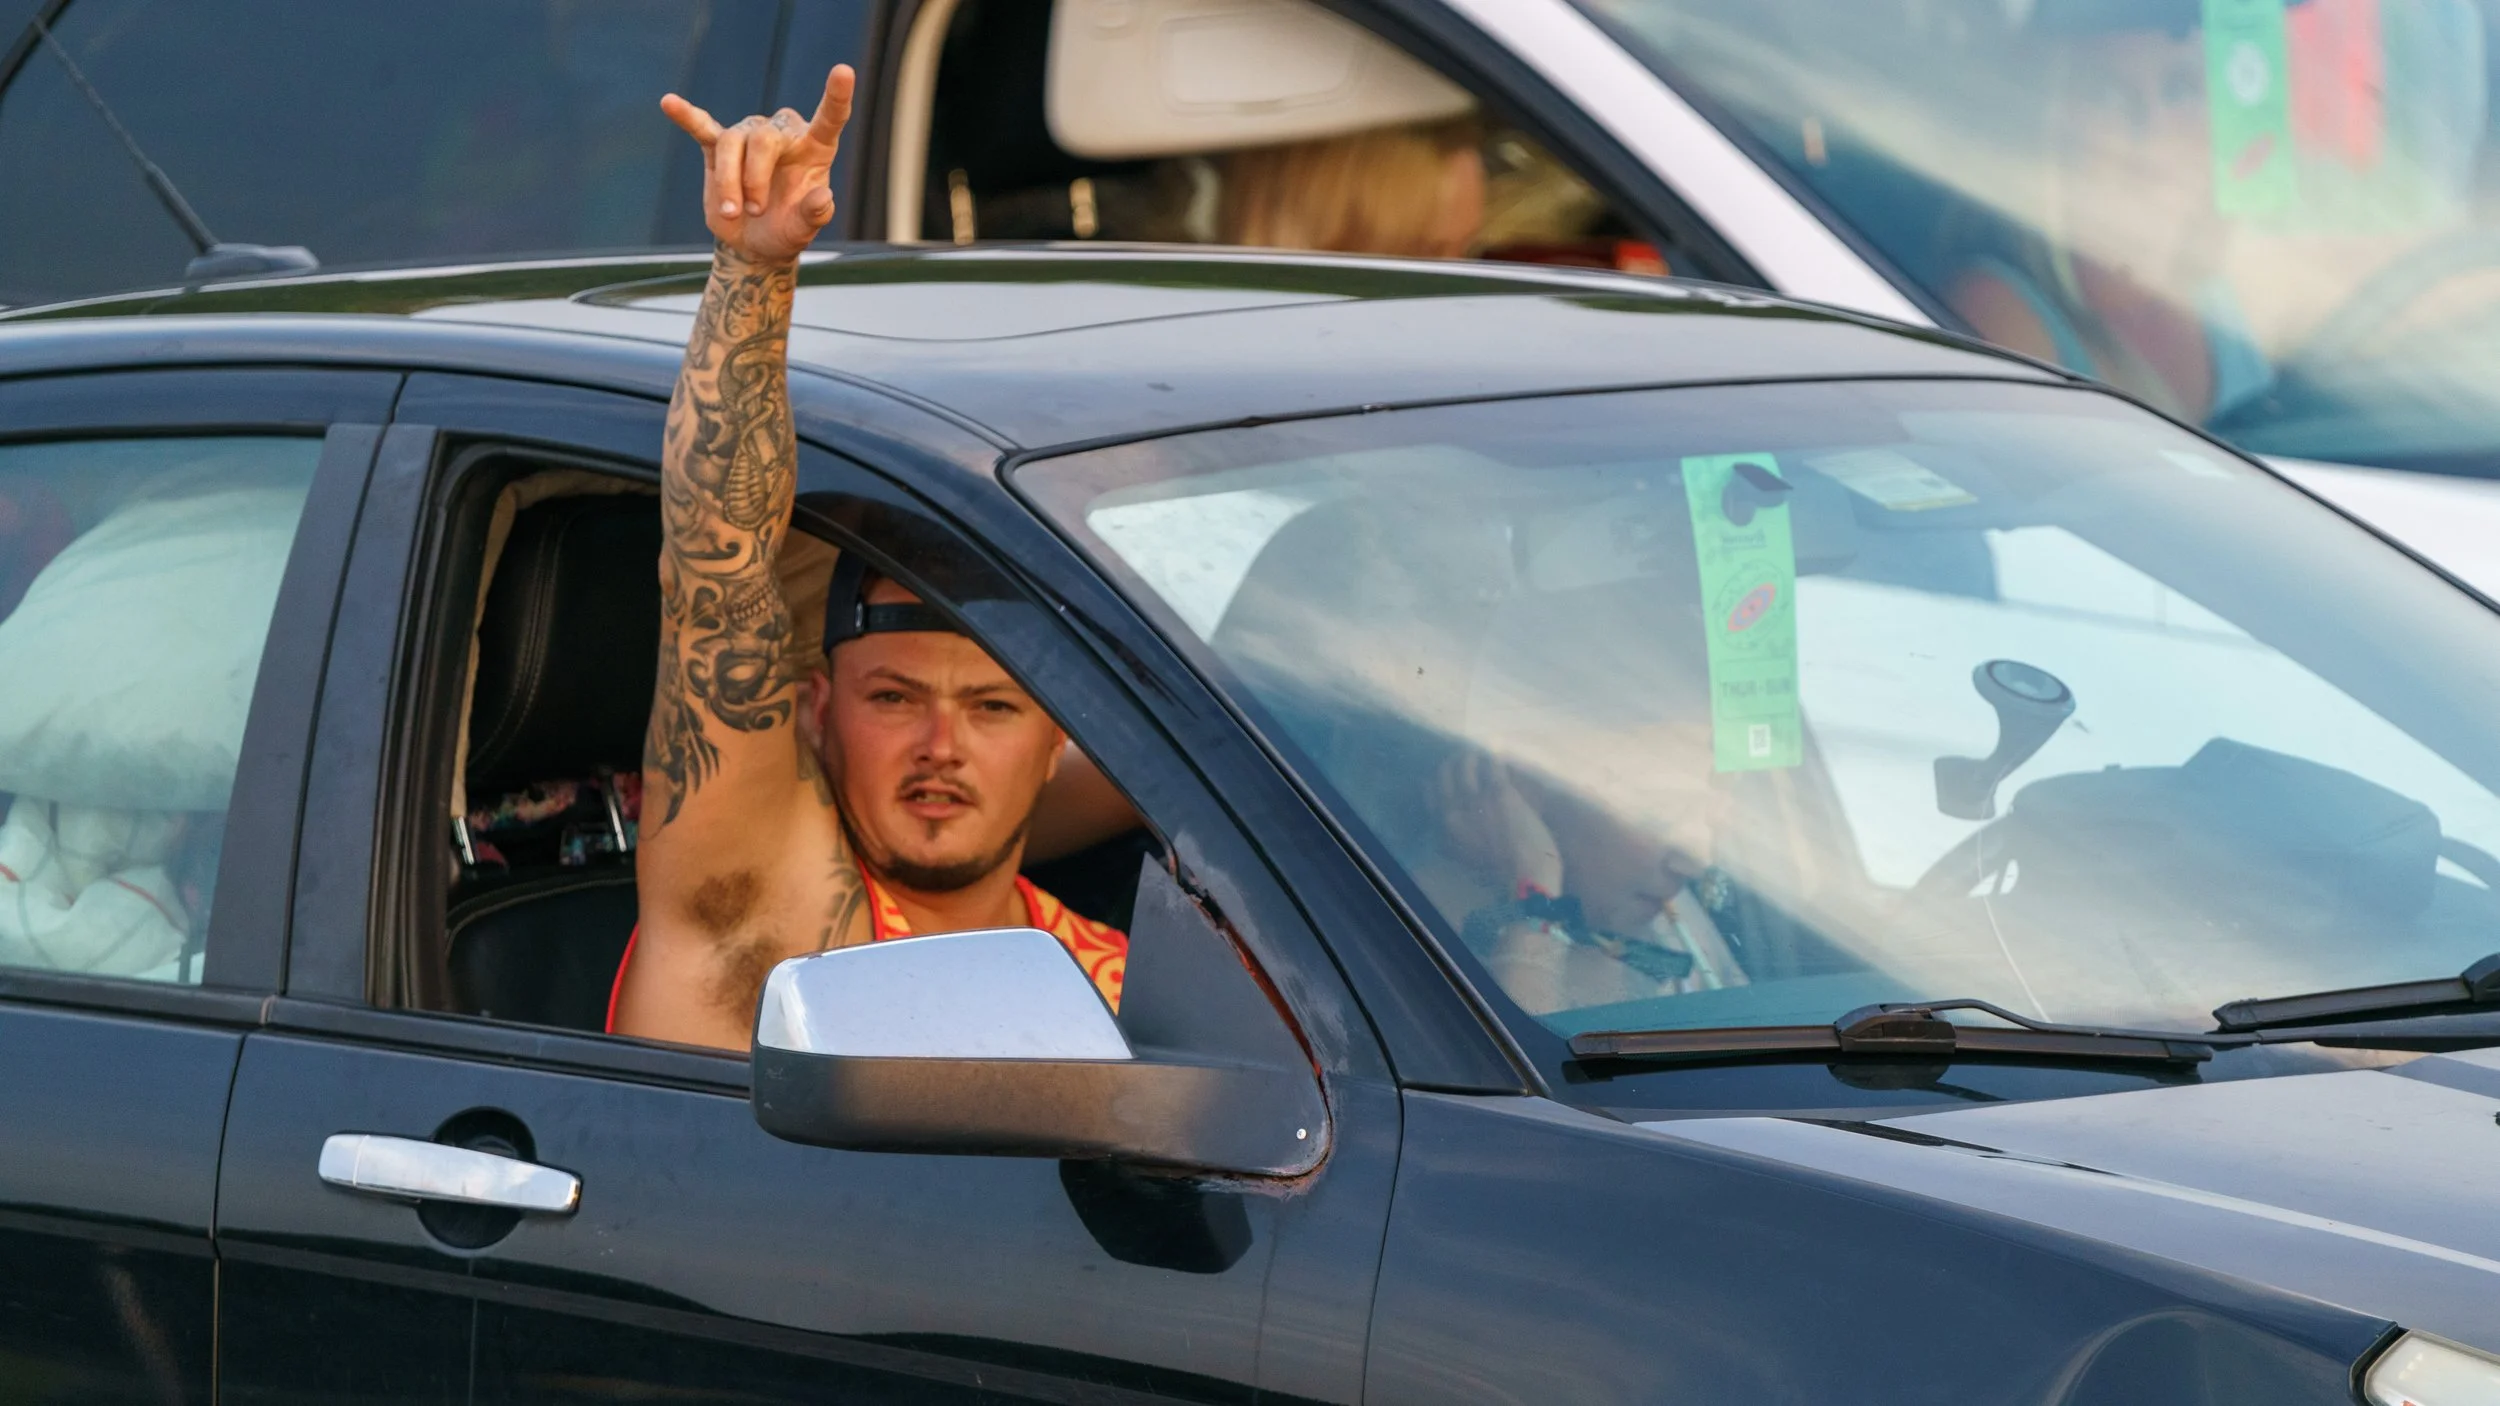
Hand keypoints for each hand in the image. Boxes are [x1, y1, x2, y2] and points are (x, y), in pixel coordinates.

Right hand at [661, 64, 853, 264]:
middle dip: (754, 179)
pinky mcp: (718, 147)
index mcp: (814, 148)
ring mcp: (749, 137)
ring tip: (731, 213)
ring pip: (732, 143)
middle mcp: (782, 135)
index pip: (830, 118)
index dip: (836, 95)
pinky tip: (669, 102)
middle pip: (764, 138)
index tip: (844, 71)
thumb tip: (822, 197)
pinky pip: (702, 126)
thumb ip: (814, 214)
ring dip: (729, 181)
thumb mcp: (804, 230)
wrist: (754, 244)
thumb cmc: (787, 231)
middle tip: (755, 212)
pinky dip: (686, 116)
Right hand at [1436, 751, 1562, 898]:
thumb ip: (1452, 843)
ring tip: (1477, 754)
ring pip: (1465, 766)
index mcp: (1443, 831)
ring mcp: (1475, 800)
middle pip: (1444, 776)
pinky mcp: (1499, 793)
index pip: (1429, 795)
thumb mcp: (1465, 860)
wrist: (1525, 878)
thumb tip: (1445, 828)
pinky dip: (1492, 757)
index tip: (1440, 775)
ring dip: (1470, 757)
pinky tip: (1495, 753)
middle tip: (1459, 758)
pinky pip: (1491, 766)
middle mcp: (1453, 812)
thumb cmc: (1499, 874)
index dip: (1434, 781)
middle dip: (1450, 764)